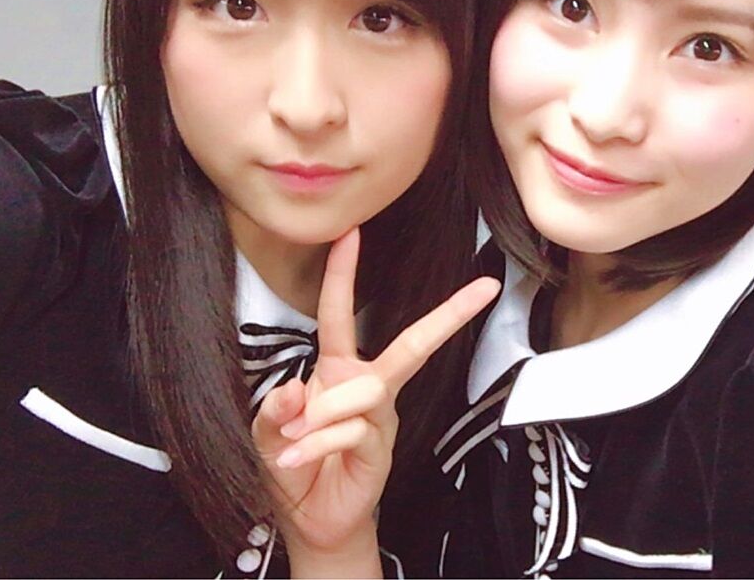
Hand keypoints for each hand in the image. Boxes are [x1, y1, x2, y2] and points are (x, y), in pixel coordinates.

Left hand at [252, 228, 499, 575]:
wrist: (309, 520)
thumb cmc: (292, 465)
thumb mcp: (267, 434)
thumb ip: (274, 410)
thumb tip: (296, 389)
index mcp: (336, 369)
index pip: (339, 314)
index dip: (343, 274)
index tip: (351, 233)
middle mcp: (366, 385)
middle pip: (413, 343)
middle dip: (450, 315)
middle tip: (486, 287)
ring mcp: (380, 416)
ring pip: (364, 391)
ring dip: (321, 416)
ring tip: (295, 444)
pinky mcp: (383, 447)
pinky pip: (353, 429)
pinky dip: (317, 442)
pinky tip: (298, 460)